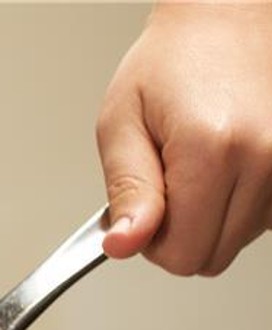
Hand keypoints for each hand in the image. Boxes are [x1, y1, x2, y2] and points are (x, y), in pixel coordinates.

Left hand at [96, 1, 271, 274]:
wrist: (225, 20)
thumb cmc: (170, 64)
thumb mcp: (121, 125)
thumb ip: (126, 192)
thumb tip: (124, 246)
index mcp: (213, 150)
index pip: (181, 256)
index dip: (151, 243)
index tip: (144, 207)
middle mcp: (264, 159)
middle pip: (211, 257)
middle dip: (179, 235)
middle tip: (167, 183)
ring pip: (237, 242)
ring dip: (210, 219)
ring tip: (196, 164)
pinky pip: (260, 221)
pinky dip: (236, 205)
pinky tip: (223, 167)